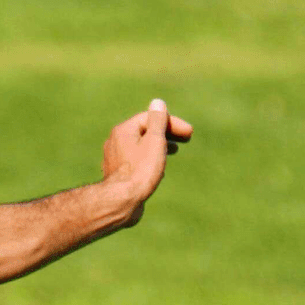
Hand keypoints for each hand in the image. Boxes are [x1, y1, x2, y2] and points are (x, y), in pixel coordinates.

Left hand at [102, 99, 192, 225]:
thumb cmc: (140, 170)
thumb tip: (158, 103)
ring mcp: (115, 161)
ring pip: (140, 148)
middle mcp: (115, 143)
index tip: (189, 133)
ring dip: (159, 147)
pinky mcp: (117, 177)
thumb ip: (158, 121)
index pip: (150, 119)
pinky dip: (149, 162)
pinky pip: (136, 163)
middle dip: (167, 134)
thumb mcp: (154, 141)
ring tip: (174, 151)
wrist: (121, 202)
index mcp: (123, 130)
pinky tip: (158, 171)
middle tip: (186, 138)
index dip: (172, 123)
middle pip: (145, 132)